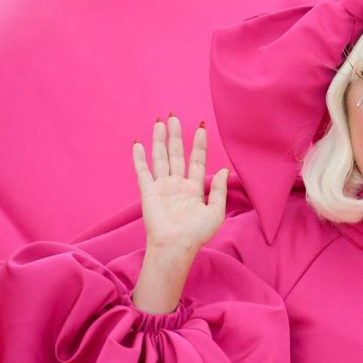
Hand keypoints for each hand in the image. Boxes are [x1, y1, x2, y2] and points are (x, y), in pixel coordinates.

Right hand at [132, 114, 229, 252]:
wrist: (175, 245)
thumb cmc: (196, 233)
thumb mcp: (216, 211)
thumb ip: (219, 190)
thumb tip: (224, 169)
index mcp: (194, 189)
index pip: (196, 161)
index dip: (199, 144)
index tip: (201, 127)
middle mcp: (177, 185)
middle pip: (176, 154)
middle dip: (176, 135)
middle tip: (174, 116)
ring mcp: (162, 187)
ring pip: (160, 158)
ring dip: (159, 140)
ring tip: (159, 122)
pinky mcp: (148, 191)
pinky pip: (143, 171)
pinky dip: (139, 157)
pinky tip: (138, 143)